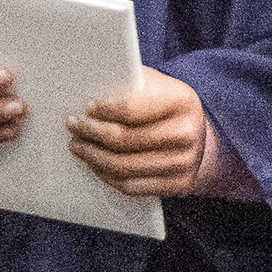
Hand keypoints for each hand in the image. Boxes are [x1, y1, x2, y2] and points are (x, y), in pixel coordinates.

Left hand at [68, 70, 208, 197]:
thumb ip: (127, 84)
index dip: (104, 110)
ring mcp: (185, 162)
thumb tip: (87, 89)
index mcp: (181, 100)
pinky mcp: (179, 185)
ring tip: (78, 146)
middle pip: (125, 140)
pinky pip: (132, 187)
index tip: (85, 109)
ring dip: (94, 158)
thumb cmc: (165, 105)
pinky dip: (107, 177)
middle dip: (92, 133)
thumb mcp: (154, 84)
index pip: (132, 109)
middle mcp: (187, 133)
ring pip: (125, 167)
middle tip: (74, 127)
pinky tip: (95, 165)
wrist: (197, 135)